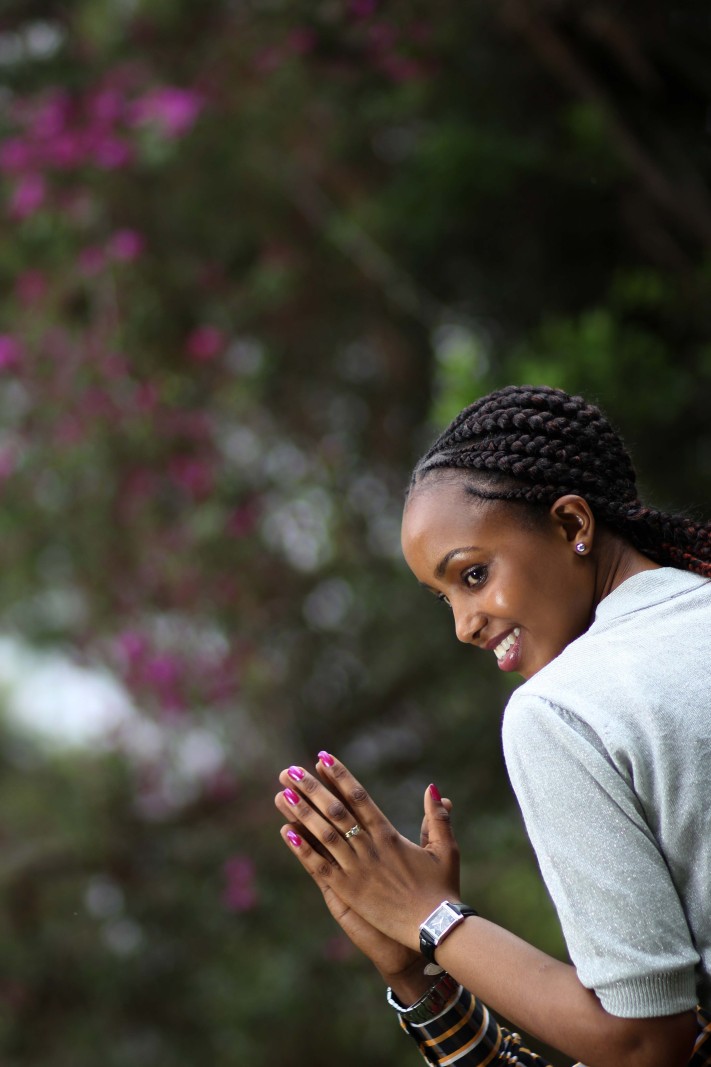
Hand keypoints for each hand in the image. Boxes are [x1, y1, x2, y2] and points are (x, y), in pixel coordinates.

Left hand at [274, 754, 460, 955]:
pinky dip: (303, 850)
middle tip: (290, 771)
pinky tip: (287, 833)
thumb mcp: (445, 849)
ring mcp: (357, 870)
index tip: (323, 759)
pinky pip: (321, 867)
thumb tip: (433, 789)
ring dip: (302, 813)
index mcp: (389, 835)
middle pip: (335, 811)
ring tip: (282, 794)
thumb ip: (436, 818)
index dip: (340, 777)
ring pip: (324, 835)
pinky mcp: (349, 892)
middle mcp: (370, 848)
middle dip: (312, 789)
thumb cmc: (443, 890)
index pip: (359, 798)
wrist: (436, 929)